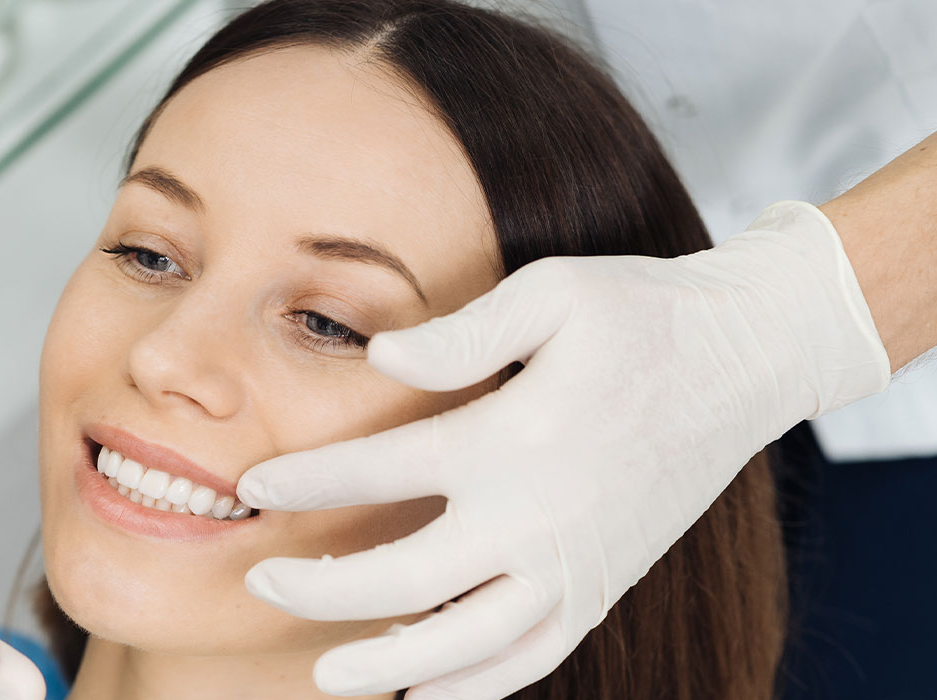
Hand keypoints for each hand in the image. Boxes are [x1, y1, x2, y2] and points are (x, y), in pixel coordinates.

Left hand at [234, 202, 890, 697]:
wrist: (746, 356)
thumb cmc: (640, 313)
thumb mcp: (555, 292)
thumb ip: (463, 332)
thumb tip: (378, 353)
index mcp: (516, 438)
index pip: (382, 471)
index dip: (308, 481)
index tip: (251, 485)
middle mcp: (542, 517)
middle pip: (407, 579)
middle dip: (321, 590)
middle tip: (261, 582)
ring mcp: (576, 565)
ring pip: (468, 645)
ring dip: (390, 665)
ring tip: (325, 673)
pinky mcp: (603, 589)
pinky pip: (532, 658)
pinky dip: (475, 689)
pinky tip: (422, 697)